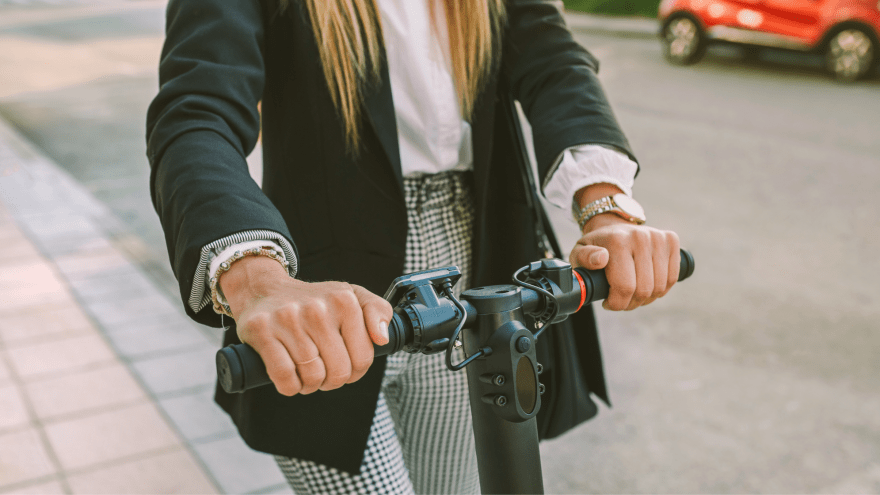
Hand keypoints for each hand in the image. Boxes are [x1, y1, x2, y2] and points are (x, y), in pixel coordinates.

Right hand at [220, 256, 392, 395]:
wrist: (264, 290)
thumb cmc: (314, 301)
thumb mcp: (351, 296)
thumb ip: (377, 311)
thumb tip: (382, 339)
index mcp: (343, 300)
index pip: (363, 358)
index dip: (356, 372)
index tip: (345, 366)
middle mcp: (317, 308)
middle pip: (338, 371)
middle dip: (333, 381)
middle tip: (324, 373)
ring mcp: (288, 318)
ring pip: (312, 377)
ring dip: (310, 385)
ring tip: (306, 373)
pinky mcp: (261, 330)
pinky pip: (284, 376)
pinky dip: (290, 387)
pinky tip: (291, 379)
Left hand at [570, 212, 680, 310]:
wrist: (613, 228)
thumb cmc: (596, 246)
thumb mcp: (580, 252)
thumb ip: (584, 258)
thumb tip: (600, 259)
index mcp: (617, 241)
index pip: (625, 287)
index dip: (617, 303)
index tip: (609, 303)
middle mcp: (640, 237)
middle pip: (644, 290)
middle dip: (631, 303)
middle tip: (621, 300)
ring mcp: (658, 237)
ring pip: (660, 287)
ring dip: (646, 298)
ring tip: (633, 294)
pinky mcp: (671, 240)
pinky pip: (672, 278)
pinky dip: (661, 289)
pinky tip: (648, 286)